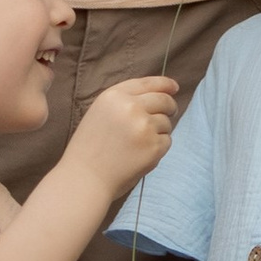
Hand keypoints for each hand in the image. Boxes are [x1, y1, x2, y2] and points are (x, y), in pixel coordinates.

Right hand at [69, 75, 178, 196]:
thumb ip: (125, 101)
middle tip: (169, 114)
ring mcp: (144, 127)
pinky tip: (140, 155)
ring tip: (138, 144)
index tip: (174, 88)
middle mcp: (131, 107)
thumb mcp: (101, 113)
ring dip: (159, 131)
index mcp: (114, 96)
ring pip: (166, 123)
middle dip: (169, 107)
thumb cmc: (90, 148)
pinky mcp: (154, 146)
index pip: (148, 83)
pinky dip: (158, 148)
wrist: (85, 177)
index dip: (165, 84)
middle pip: (164, 100)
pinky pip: (166, 141)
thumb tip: (159, 95)